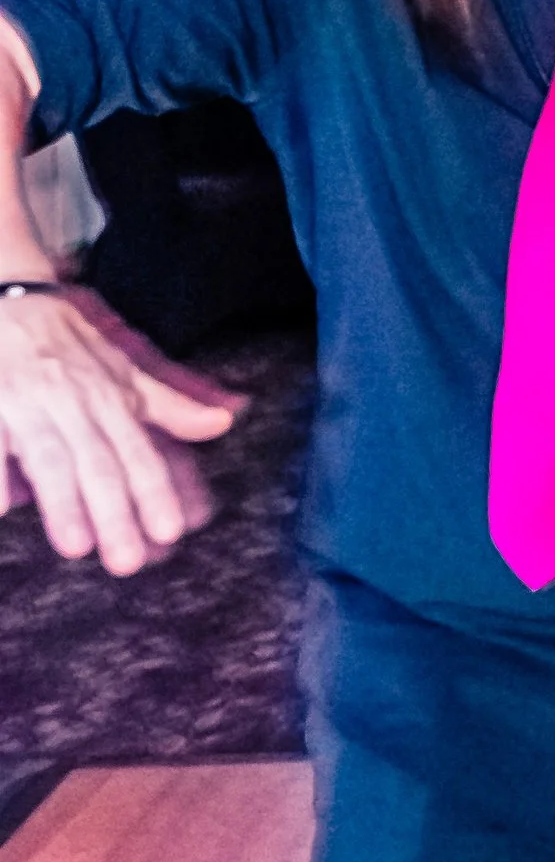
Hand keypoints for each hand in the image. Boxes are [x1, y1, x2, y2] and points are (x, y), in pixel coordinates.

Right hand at [0, 284, 237, 573]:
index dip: (153, 491)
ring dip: (62, 501)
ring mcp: (27, 402)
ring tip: (76, 547)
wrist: (10, 299)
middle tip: (126, 562)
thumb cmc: (70, 344)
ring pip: (49, 455)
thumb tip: (225, 423)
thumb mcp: (124, 369)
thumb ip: (170, 405)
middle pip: (96, 462)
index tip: (169, 533)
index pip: (137, 452)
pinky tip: (2, 508)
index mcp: (109, 397)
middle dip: (112, 511)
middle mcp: (73, 401)